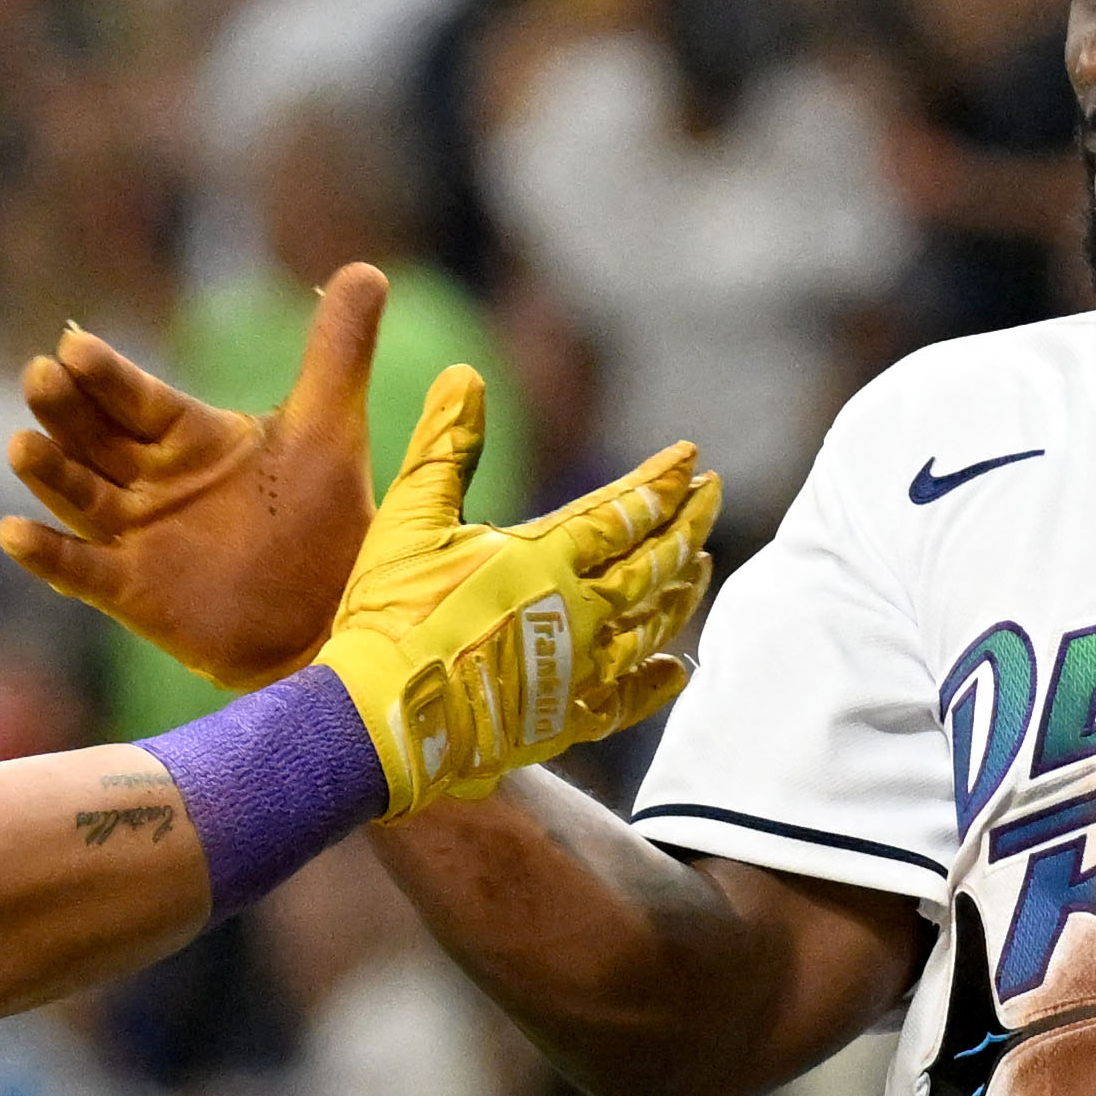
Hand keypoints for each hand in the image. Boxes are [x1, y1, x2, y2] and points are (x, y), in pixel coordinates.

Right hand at [0, 263, 386, 687]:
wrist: (329, 614)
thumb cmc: (325, 520)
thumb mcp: (330, 429)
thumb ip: (338, 351)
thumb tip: (366, 270)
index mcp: (189, 436)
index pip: (138, 398)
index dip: (107, 374)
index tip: (74, 345)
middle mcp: (151, 480)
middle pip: (94, 438)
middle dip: (65, 409)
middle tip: (39, 375)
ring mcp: (137, 535)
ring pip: (79, 496)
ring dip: (48, 473)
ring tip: (21, 445)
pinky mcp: (132, 592)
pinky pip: (81, 571)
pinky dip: (47, 556)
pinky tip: (13, 533)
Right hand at [315, 365, 714, 816]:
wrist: (382, 721)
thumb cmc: (389, 616)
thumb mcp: (409, 518)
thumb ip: (444, 446)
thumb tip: (464, 374)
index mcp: (545, 557)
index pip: (624, 509)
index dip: (660, 479)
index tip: (691, 457)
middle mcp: (580, 611)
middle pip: (656, 561)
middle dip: (688, 522)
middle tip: (713, 494)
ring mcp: (580, 670)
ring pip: (654, 624)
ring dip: (682, 589)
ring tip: (699, 565)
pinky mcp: (568, 720)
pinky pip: (632, 699)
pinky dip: (660, 679)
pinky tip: (675, 666)